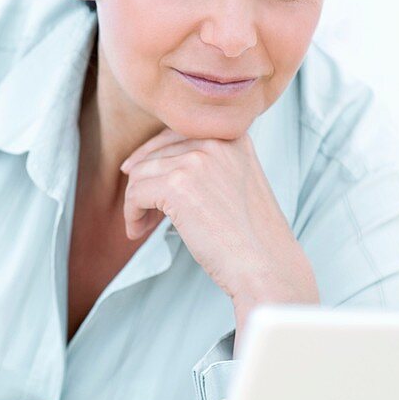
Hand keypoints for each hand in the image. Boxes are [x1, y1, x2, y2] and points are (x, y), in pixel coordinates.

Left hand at [119, 128, 318, 336]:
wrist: (267, 265)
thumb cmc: (250, 235)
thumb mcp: (235, 181)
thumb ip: (204, 164)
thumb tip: (146, 162)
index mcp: (232, 135)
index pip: (173, 135)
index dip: (151, 159)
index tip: (138, 180)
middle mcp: (214, 140)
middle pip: (153, 155)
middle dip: (143, 186)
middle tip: (144, 215)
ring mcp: (196, 160)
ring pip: (140, 174)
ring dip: (135, 203)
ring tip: (143, 227)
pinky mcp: (178, 185)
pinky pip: (135, 194)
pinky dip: (131, 215)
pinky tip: (139, 232)